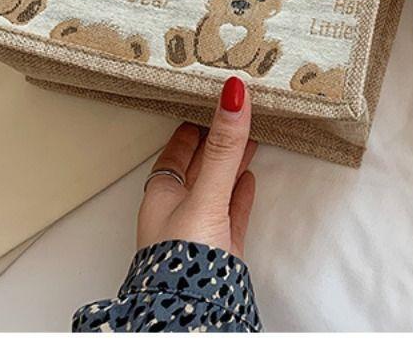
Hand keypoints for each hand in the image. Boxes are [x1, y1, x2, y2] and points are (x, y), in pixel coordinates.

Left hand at [137, 76, 256, 258]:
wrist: (195, 317)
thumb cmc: (182, 260)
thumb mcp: (205, 194)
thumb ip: (222, 147)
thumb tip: (233, 94)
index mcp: (162, 196)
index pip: (176, 149)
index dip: (191, 124)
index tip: (206, 99)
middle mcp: (178, 211)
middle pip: (199, 164)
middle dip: (216, 138)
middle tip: (234, 110)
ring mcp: (201, 230)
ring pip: (218, 185)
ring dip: (232, 161)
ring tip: (249, 134)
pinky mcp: (223, 249)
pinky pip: (233, 210)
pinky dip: (242, 192)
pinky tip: (250, 179)